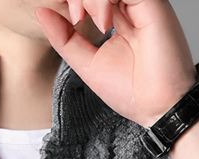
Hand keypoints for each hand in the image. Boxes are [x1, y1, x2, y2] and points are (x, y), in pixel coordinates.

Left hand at [35, 0, 196, 127]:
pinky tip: (103, 22)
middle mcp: (130, 4)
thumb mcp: (86, 64)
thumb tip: (42, 12)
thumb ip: (65, 39)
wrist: (157, 107)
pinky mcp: (152, 2)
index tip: (71, 20)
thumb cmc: (130, 91)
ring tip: (89, 21)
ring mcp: (141, 2)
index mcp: (117, 15)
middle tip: (75, 18)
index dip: (75, 1)